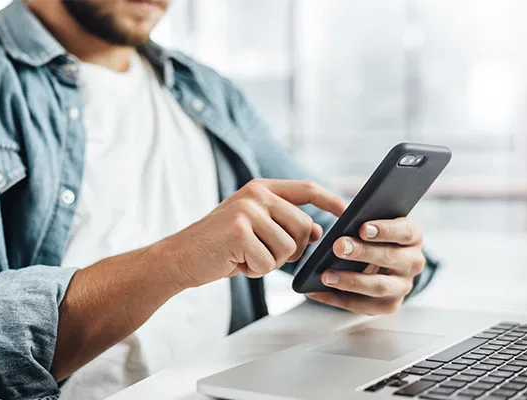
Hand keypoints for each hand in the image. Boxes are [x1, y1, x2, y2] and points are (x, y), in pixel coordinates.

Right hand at [146, 179, 347, 291]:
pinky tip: (235, 263)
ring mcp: (247, 210)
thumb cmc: (220, 246)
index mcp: (261, 188)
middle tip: (264, 255)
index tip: (347, 213)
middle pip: (304, 227)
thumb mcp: (253, 227)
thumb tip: (319, 233)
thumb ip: (283, 223)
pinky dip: (254, 271)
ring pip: (288, 248)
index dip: (331, 201)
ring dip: (270, 263)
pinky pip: (268, 262)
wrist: (179, 258)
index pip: (307, 189)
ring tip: (245, 257)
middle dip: (292, 251)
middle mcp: (256, 193)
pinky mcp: (239, 231)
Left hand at [306, 217, 427, 314]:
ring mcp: (403, 286)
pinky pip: (363, 305)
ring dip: (350, 281)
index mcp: (413, 237)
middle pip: (390, 258)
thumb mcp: (376, 225)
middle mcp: (413, 262)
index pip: (405, 232)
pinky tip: (317, 291)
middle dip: (362, 253)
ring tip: (326, 275)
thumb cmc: (375, 238)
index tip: (363, 228)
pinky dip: (337, 298)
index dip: (385, 230)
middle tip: (338, 247)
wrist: (384, 264)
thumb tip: (343, 227)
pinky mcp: (389, 305)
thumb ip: (365, 223)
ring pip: (378, 286)